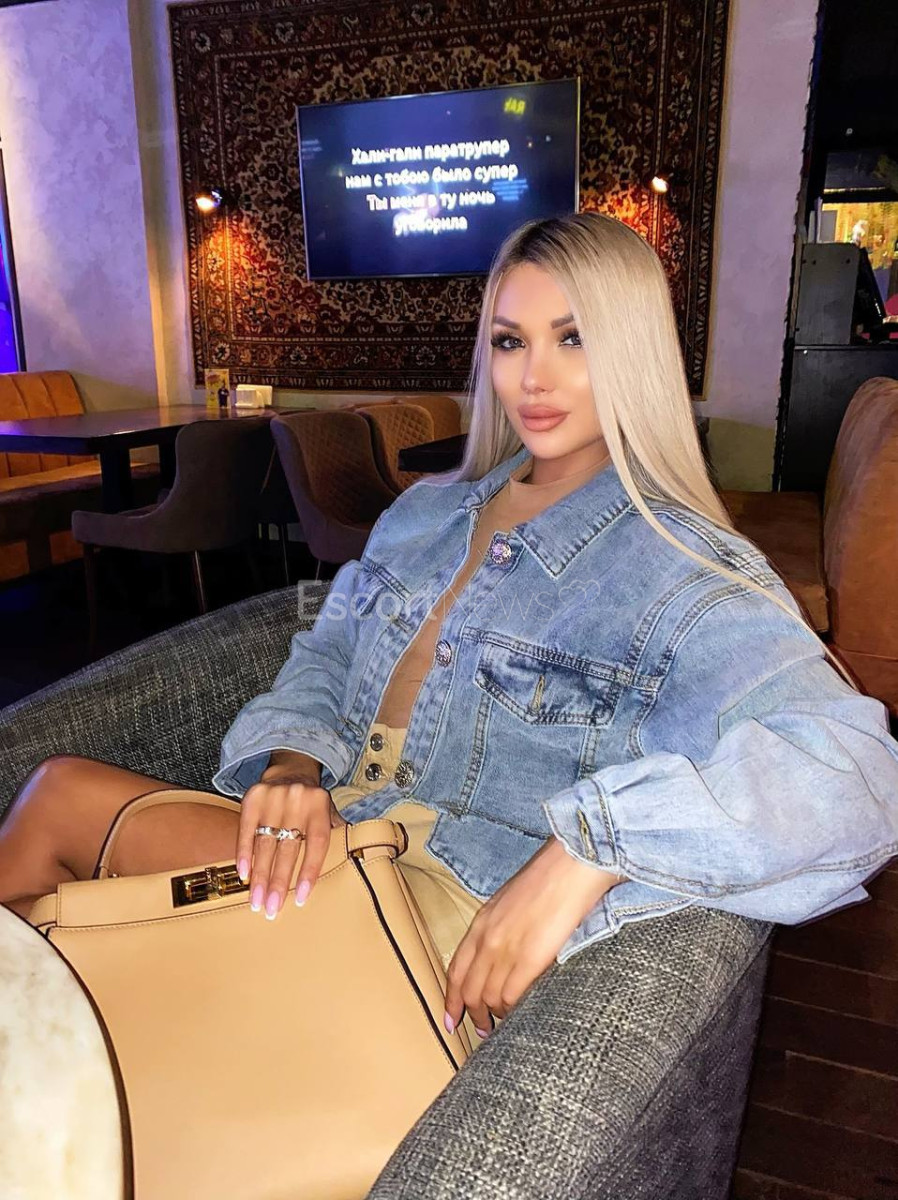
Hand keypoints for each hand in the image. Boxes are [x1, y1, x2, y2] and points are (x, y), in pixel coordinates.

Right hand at [236, 770, 345, 919]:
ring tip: (257, 902)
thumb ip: (335, 835)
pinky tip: (244, 875)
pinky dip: (244, 854)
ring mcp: (273, 798)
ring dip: (260, 876)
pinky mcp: (252, 799)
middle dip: (278, 882)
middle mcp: (297, 800)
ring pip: (265, 844)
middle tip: (272, 910)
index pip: (316, 843)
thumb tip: (350, 863)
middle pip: (288, 848)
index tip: (301, 898)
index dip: (309, 871)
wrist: (290, 771)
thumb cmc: (312, 804)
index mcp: (320, 805)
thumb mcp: (328, 813)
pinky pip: (246, 831)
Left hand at [443, 838, 622, 1034]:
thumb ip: (500, 926)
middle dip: (472, 1014)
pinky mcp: (530, 959)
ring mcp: (506, 950)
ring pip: (488, 998)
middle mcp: (488, 939)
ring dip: (493, 1017)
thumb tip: (502, 952)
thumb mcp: (510, 900)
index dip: (451, 999)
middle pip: (469, 990)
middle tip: (481, 1029)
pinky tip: (518, 1016)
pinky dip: (512, 1012)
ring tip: (502, 1026)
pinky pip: (511, 997)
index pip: (456, 970)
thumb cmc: (548, 878)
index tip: (450, 1018)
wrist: (571, 866)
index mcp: (482, 922)